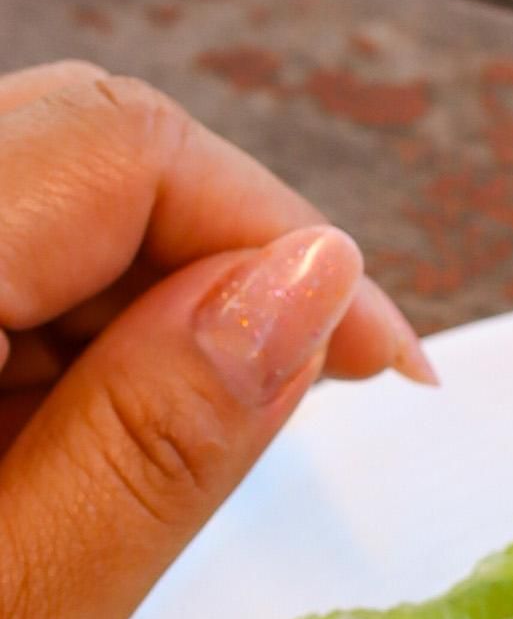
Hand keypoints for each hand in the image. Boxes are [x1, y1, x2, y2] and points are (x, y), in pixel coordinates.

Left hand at [0, 63, 432, 618]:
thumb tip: (303, 288)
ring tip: (152, 473)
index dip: (278, 230)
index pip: (111, 145)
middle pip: (67, 153)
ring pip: (22, 208)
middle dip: (221, 270)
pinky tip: (60, 458)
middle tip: (314, 394)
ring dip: (137, 321)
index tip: (371, 352)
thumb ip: (154, 444)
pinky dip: (53, 351)